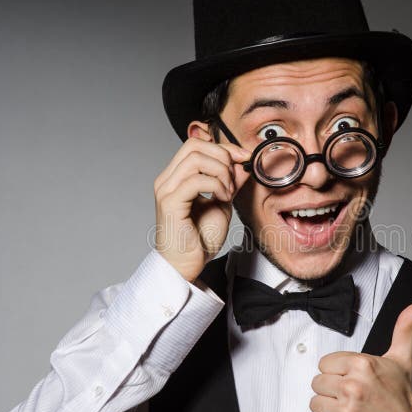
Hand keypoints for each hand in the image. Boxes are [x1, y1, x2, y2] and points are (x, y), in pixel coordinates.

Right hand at [154, 137, 249, 281]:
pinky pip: (196, 180)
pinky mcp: (170, 203)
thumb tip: (243, 163)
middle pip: (194, 145)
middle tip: (234, 179)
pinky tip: (223, 199)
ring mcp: (166, 190)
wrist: (187, 266)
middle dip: (223, 156)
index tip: (244, 157)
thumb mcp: (222, 203)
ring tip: (228, 192)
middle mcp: (167, 180)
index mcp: (176, 177)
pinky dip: (216, 185)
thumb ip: (230, 182)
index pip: (196, 145)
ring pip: (195, 158)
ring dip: (220, 171)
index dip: (224, 147)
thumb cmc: (199, 240)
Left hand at [309, 301, 411, 411]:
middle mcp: (353, 387)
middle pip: (317, 382)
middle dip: (332, 390)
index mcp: (362, 365)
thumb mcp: (402, 359)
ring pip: (315, 403)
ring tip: (349, 410)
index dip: (338, 372)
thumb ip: (405, 328)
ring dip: (328, 409)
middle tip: (352, 396)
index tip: (353, 379)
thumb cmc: (399, 397)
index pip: (325, 364)